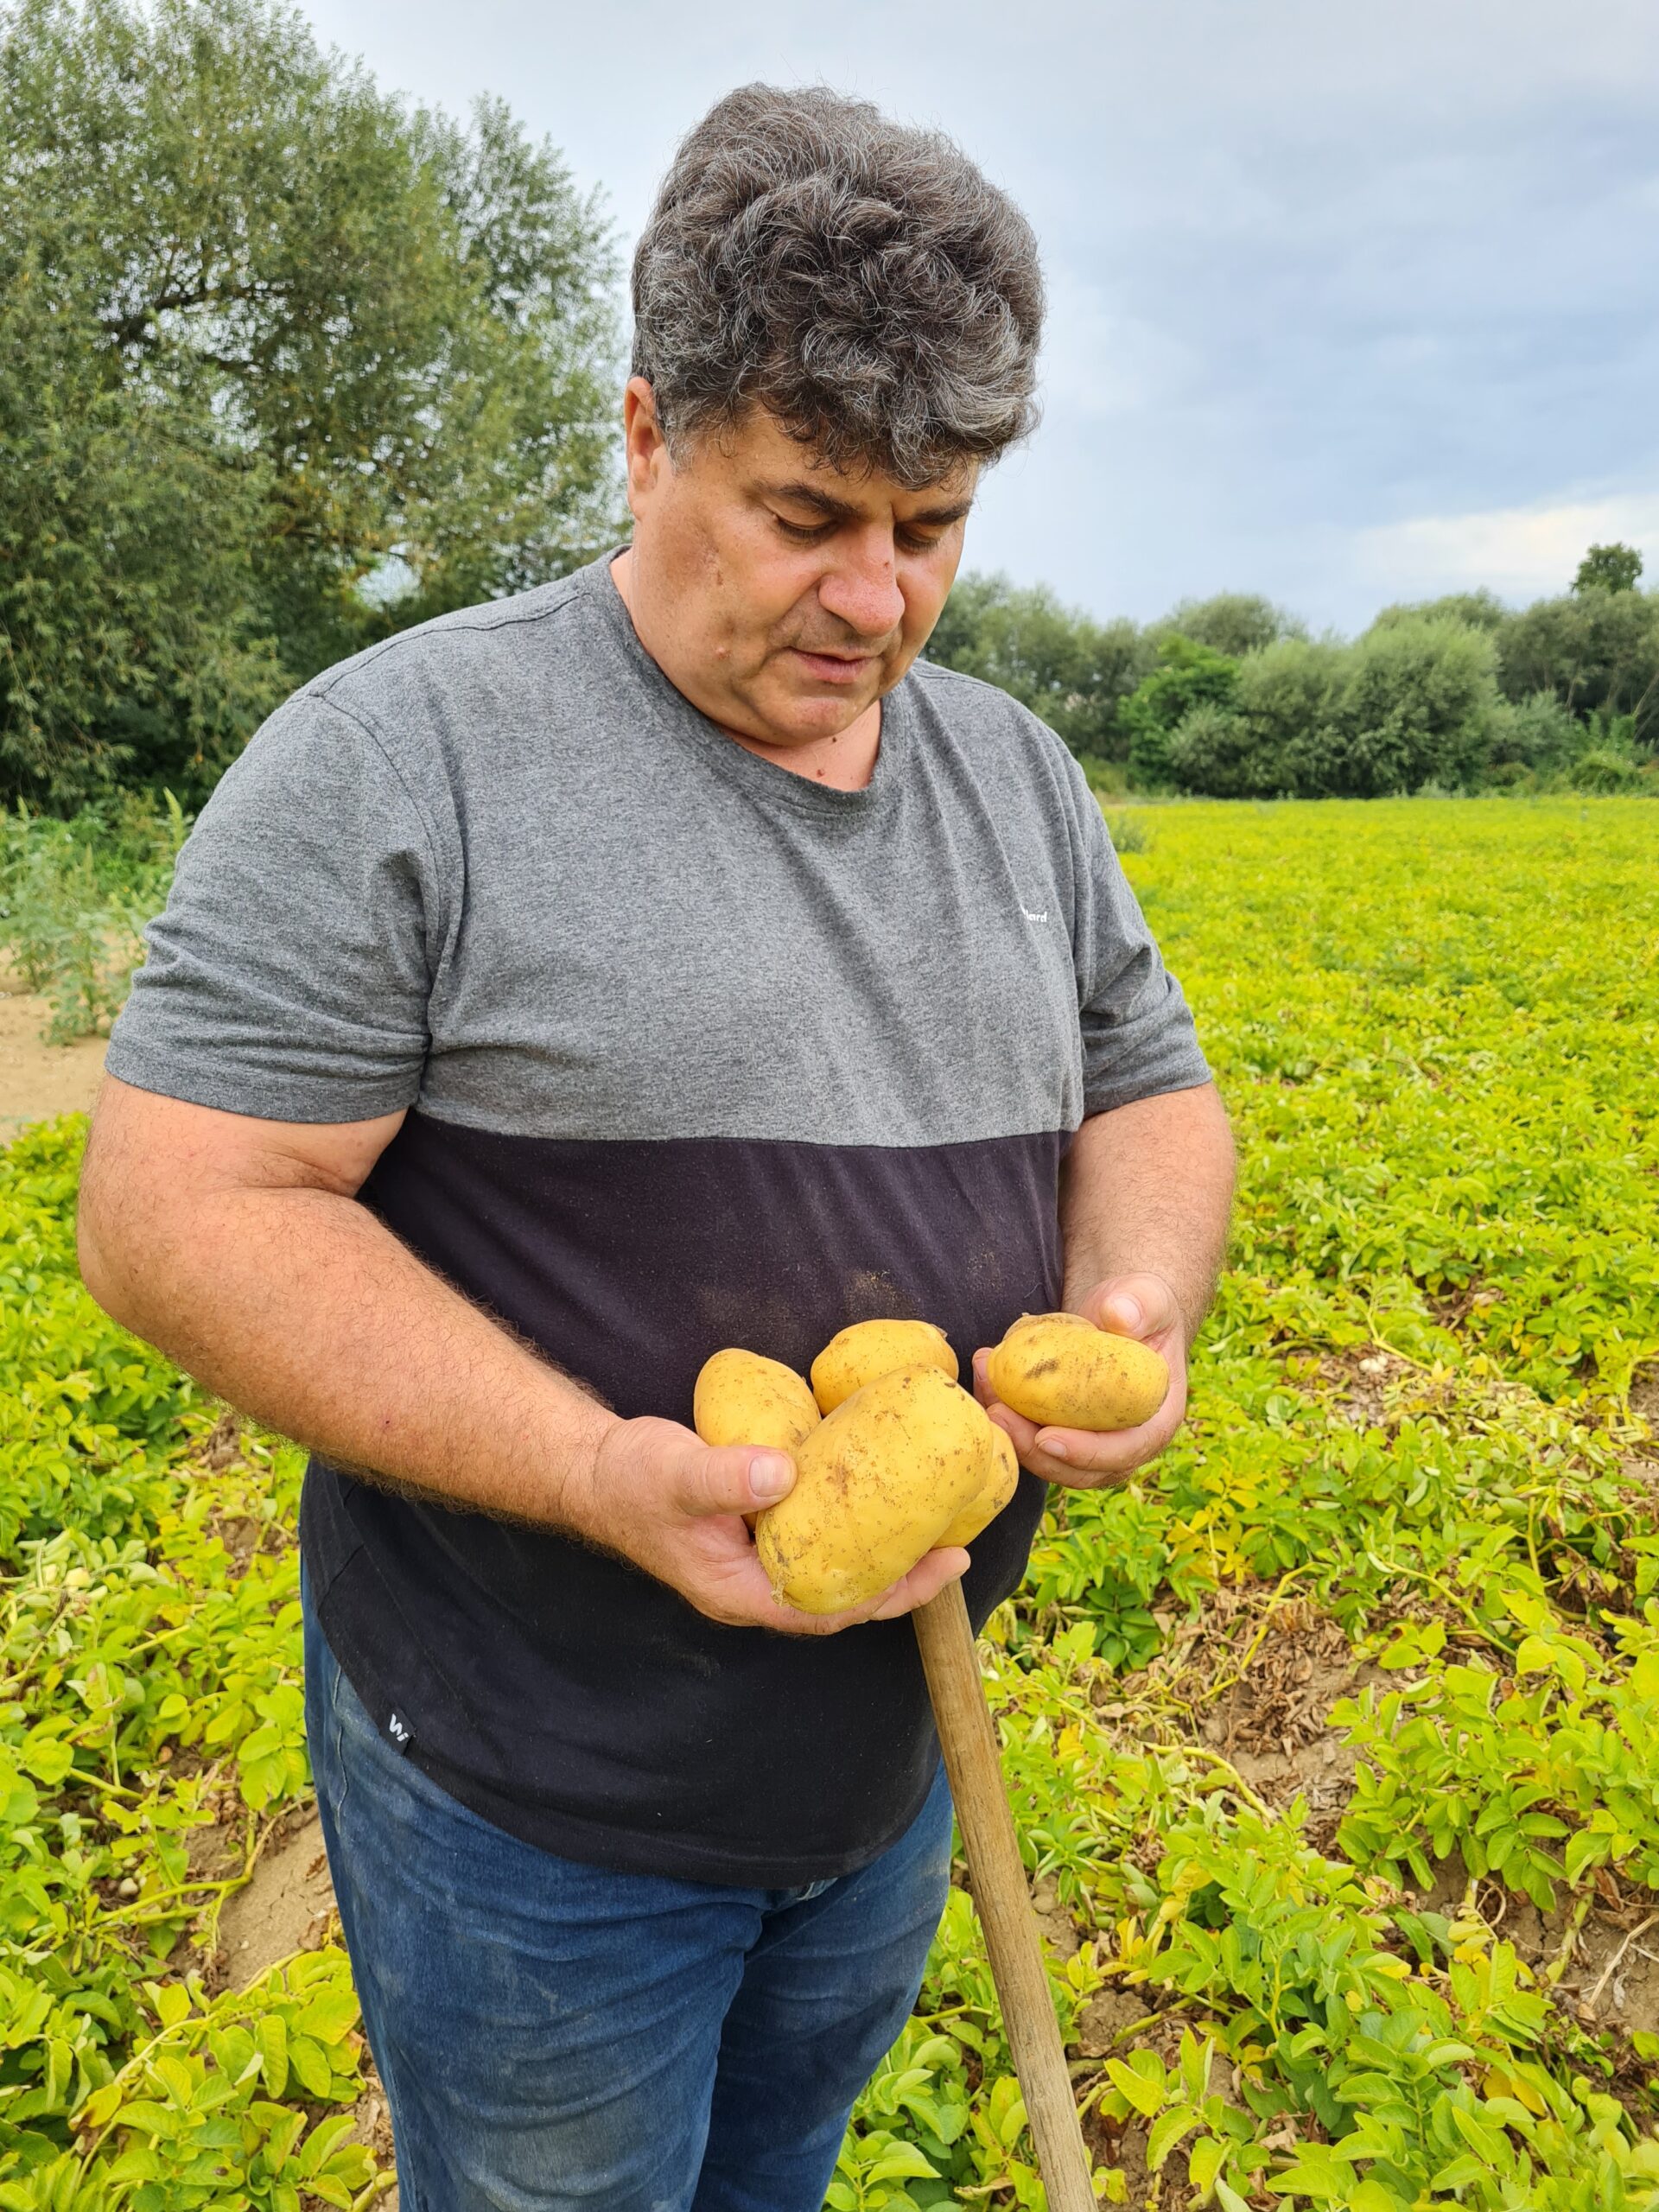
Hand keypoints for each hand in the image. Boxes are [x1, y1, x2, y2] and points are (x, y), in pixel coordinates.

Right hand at [579, 1415, 967, 1634]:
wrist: (597, 1470)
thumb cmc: (631, 1479)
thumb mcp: (676, 1474)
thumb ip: (726, 1478)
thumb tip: (783, 1475)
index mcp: (742, 1592)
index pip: (829, 1608)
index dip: (889, 1595)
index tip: (940, 1567)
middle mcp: (758, 1584)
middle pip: (845, 1595)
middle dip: (903, 1579)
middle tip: (958, 1550)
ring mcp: (760, 1560)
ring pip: (836, 1566)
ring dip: (884, 1552)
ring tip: (937, 1525)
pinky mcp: (762, 1529)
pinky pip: (821, 1535)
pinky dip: (855, 1521)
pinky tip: (882, 1493)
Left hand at [971, 1272, 1188, 1489]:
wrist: (1118, 1310)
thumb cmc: (1139, 1306)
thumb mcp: (1148, 1297)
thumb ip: (1141, 1305)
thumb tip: (1119, 1314)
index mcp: (1155, 1419)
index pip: (1125, 1450)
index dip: (1087, 1453)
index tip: (1048, 1438)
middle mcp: (1124, 1440)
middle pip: (1078, 1468)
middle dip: (1033, 1450)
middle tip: (999, 1414)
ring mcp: (1089, 1439)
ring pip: (1048, 1458)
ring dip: (1011, 1434)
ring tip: (986, 1389)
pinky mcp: (1061, 1427)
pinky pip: (1031, 1435)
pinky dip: (1005, 1414)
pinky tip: (985, 1377)